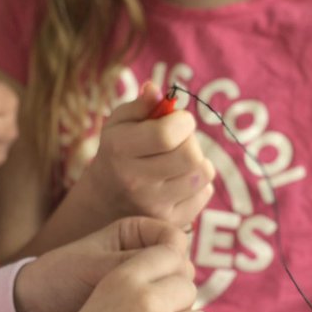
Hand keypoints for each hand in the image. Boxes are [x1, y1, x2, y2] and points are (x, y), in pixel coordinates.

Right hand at [83, 84, 214, 228]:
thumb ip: (139, 105)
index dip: (182, 121)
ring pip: (203, 174)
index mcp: (120, 150)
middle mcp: (136, 181)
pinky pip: (205, 193)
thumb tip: (155, 89)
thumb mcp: (119, 123)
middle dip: (191, 140)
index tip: (179, 119)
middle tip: (179, 139)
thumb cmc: (118, 151)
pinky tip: (180, 178)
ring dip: (197, 160)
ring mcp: (155, 206)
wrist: (105, 200)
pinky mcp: (172, 222)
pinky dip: (198, 182)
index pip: (166, 135)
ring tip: (180, 158)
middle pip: (190, 156)